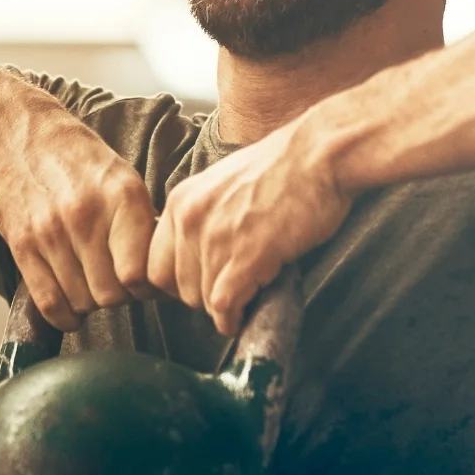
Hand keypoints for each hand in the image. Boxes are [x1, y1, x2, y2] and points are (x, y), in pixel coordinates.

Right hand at [0, 105, 157, 330]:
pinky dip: (64, 315)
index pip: (139, 273)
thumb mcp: (125, 181)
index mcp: (122, 198)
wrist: (20, 137)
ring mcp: (50, 232)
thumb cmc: (79, 161)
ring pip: (82, 301)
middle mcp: (86, 215)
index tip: (143, 286)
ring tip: (91, 284)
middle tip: (115, 284)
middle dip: (118, 297)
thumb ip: (143, 227)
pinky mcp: (21, 245)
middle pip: (111, 294)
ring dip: (90, 303)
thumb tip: (165, 275)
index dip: (146, 289)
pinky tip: (71, 307)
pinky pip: (48, 301)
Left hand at [148, 111, 351, 335]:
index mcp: (180, 200)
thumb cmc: (284, 167)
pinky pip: (224, 307)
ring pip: (200, 300)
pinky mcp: (245, 258)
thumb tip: (201, 253)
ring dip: (223, 308)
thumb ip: (204, 215)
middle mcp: (189, 220)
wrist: (320, 155)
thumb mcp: (224, 183)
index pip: (154, 263)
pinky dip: (234, 320)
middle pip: (175, 287)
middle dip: (201, 296)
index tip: (201, 284)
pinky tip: (246, 316)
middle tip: (229, 291)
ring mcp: (215, 239)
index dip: (178, 281)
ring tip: (246, 298)